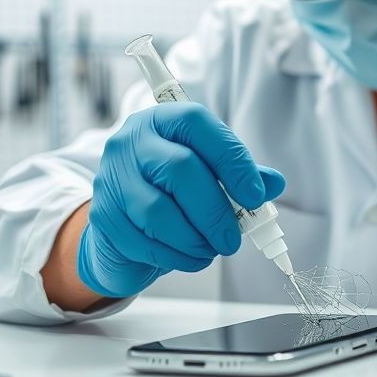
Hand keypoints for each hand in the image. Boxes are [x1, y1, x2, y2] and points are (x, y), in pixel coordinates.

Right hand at [78, 103, 285, 297]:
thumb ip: (241, 174)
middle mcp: (131, 142)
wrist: (126, 218)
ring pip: (158, 212)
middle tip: (234, 237)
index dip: (231, 159)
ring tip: (213, 248)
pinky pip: (144, 242)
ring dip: (195, 238)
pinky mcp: (103, 216)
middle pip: (178, 169)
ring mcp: (112, 178)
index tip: (256, 195)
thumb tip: (273, 183)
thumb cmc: (175, 189)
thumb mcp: (209, 172)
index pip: (197, 125)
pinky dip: (177, 256)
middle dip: (214, 210)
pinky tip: (193, 257)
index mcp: (163, 120)